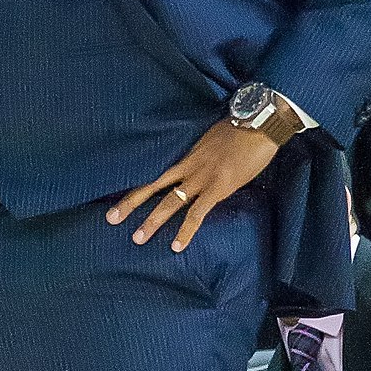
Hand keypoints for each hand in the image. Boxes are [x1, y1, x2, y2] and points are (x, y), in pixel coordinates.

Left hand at [107, 117, 277, 249]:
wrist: (259, 124)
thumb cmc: (241, 129)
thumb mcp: (213, 139)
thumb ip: (202, 155)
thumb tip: (200, 165)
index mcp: (186, 154)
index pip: (155, 171)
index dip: (137, 184)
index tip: (120, 194)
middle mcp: (188, 166)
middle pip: (152, 185)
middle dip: (131, 203)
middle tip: (111, 219)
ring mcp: (201, 178)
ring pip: (170, 202)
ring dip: (152, 221)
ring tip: (137, 239)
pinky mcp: (217, 189)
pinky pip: (197, 214)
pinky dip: (185, 231)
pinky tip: (176, 246)